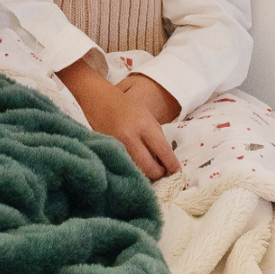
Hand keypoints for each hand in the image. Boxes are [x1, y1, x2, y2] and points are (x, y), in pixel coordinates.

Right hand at [58, 60, 180, 178]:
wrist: (98, 99)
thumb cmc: (126, 108)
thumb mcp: (148, 119)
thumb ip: (158, 140)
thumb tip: (166, 163)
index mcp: (144, 125)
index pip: (164, 152)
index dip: (173, 166)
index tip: (176, 172)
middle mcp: (130, 137)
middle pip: (150, 168)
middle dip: (159, 173)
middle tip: (162, 172)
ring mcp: (116, 146)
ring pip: (136, 171)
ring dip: (145, 173)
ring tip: (149, 168)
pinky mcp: (106, 151)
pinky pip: (124, 166)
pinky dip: (132, 169)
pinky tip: (135, 165)